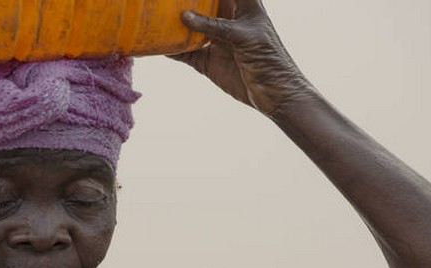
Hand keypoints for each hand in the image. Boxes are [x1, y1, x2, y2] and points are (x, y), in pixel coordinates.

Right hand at [171, 0, 310, 116]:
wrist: (275, 95)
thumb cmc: (270, 59)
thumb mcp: (243, 36)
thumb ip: (215, 25)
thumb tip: (185, 15)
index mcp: (242, 6)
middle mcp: (226, 20)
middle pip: (201, 5)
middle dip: (186, 3)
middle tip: (165, 1)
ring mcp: (215, 41)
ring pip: (190, 28)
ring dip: (174, 24)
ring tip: (155, 17)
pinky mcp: (207, 62)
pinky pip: (185, 53)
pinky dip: (171, 50)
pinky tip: (158, 45)